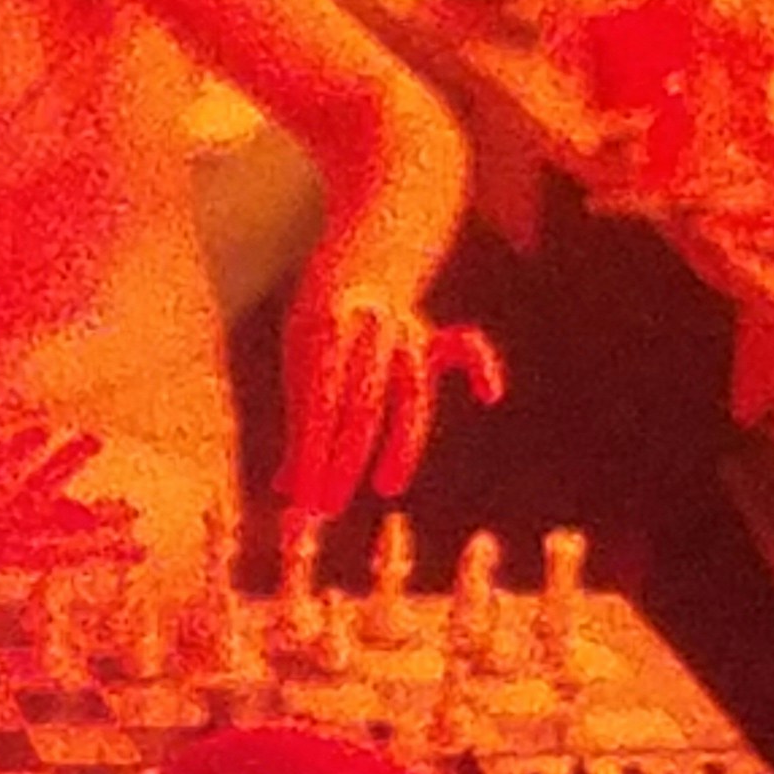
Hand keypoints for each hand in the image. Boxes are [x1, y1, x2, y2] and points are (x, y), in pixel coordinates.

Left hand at [277, 284, 505, 520]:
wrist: (358, 265)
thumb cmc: (321, 336)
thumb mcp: (299, 370)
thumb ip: (298, 428)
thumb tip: (283, 488)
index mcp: (324, 331)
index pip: (318, 403)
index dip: (309, 452)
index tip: (302, 497)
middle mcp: (369, 331)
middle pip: (361, 404)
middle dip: (343, 460)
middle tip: (326, 508)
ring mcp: (404, 334)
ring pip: (409, 391)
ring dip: (398, 444)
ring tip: (387, 488)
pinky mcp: (430, 340)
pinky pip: (463, 348)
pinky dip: (481, 365)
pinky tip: (490, 393)